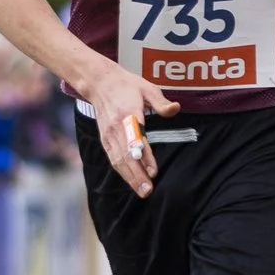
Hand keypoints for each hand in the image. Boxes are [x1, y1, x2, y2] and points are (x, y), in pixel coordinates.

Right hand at [83, 63, 178, 199]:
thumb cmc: (126, 85)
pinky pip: (113, 158)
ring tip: (142, 191)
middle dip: (136, 175)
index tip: (153, 171)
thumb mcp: (146, 87)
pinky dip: (122, 172)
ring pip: (118, 160)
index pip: (136, 139)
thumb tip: (175, 108)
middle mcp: (115, 127)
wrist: (99, 82)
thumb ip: (160, 101)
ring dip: (129, 178)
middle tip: (148, 190)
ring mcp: (108, 135)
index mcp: (128, 114)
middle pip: (125, 156)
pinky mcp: (105, 139)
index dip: (145, 156)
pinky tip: (131, 181)